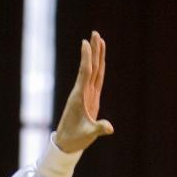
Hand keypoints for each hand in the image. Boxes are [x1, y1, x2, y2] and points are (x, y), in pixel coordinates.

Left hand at [54, 31, 112, 153]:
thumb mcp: (88, 134)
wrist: (67, 144)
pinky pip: (95, 79)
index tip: (86, 43)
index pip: (85, 73)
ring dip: (96, 56)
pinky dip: (98, 68)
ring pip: (93, 71)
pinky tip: (100, 60)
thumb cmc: (75, 139)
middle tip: (95, 33)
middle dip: (93, 50)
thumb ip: (98, 128)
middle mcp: (82, 92)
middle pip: (90, 67)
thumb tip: (109, 128)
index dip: (87, 58)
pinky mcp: (90, 98)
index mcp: (80, 96)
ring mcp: (86, 94)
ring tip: (99, 40)